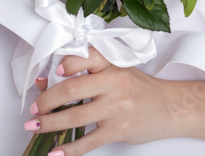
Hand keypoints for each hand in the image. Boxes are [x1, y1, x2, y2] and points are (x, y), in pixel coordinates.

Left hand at [27, 47, 182, 151]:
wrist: (169, 108)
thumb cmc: (139, 88)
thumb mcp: (118, 70)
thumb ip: (88, 72)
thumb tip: (49, 80)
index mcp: (114, 64)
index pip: (85, 58)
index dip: (64, 65)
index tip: (49, 74)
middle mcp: (115, 83)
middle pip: (72, 89)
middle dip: (46, 101)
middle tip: (34, 109)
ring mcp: (117, 108)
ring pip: (75, 116)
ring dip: (50, 124)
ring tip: (35, 127)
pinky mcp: (118, 129)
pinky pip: (88, 142)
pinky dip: (69, 150)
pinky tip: (55, 153)